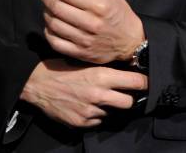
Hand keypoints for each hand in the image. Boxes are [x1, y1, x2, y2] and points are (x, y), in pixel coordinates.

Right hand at [20, 58, 147, 127]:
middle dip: (127, 98)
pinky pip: (97, 120)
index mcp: (101, 75)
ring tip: (96, 97)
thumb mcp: (85, 62)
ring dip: (108, 106)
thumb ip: (104, 69)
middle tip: (122, 93)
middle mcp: (99, 94)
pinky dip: (95, 114)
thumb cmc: (62, 68)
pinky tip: (85, 104)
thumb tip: (124, 72)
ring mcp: (91, 111)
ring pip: (112, 112)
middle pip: (128, 102)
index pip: (134, 81)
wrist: (38, 84)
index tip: (147, 82)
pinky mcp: (82, 123)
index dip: (143, 82)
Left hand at [40, 0, 144, 63]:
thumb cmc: (118, 10)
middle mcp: (91, 23)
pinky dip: (48, 31)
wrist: (130, 40)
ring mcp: (85, 40)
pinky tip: (50, 24)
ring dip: (46, 12)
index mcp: (98, 4)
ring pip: (54, 24)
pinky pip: (56, 42)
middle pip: (57, 8)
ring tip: (47, 6)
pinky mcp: (81, 53)